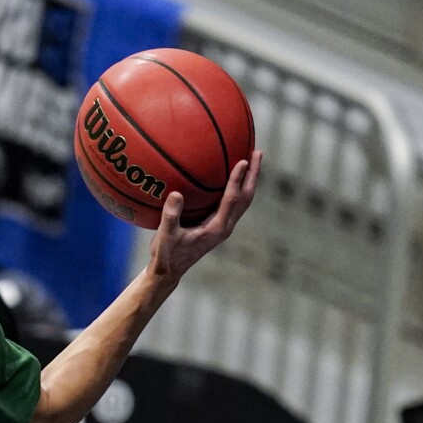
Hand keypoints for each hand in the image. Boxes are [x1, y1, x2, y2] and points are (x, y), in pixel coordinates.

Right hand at [145, 150, 260, 291]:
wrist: (170, 270)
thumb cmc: (166, 254)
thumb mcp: (165, 236)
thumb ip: (171, 216)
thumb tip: (176, 194)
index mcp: (217, 228)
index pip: (231, 200)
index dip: (237, 180)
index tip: (243, 160)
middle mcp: (225, 226)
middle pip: (245, 197)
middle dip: (253, 175)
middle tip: (257, 152)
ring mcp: (223, 225)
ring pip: (242, 199)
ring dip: (249, 179)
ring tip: (251, 158)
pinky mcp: (218, 224)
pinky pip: (232, 201)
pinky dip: (236, 186)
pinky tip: (229, 173)